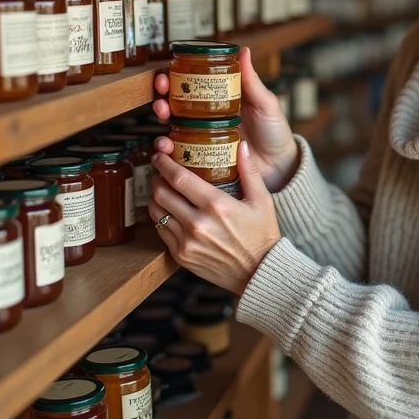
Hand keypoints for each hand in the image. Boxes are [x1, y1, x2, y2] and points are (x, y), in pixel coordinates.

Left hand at [148, 139, 280, 294]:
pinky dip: (161, 217)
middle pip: (161, 193)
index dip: (165, 164)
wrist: (258, 273)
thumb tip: (241, 145)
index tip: (161, 155)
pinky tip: (171, 211)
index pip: (179, 178)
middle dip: (157, 177)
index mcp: (217, 206)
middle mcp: (198, 224)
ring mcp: (186, 242)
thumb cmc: (262, 235)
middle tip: (161, 171)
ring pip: (156, 212)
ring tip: (164, 190)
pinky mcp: (181, 256)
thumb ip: (249, 171)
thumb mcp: (262, 200)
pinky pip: (161, 231)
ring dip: (156, 197)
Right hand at [154, 47, 299, 191]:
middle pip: (175, 103)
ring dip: (161, 120)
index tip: (166, 74)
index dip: (174, 77)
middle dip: (162, 97)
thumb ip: (252, 81)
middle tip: (161, 96)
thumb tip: (244, 51)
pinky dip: (169, 149)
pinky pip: (180, 152)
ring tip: (162, 117)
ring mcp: (202, 137)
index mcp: (220, 99)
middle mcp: (206, 117)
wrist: (279, 166)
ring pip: (172, 126)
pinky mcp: (202, 157)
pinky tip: (167, 147)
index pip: (191, 83)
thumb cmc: (274, 131)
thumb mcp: (265, 104)